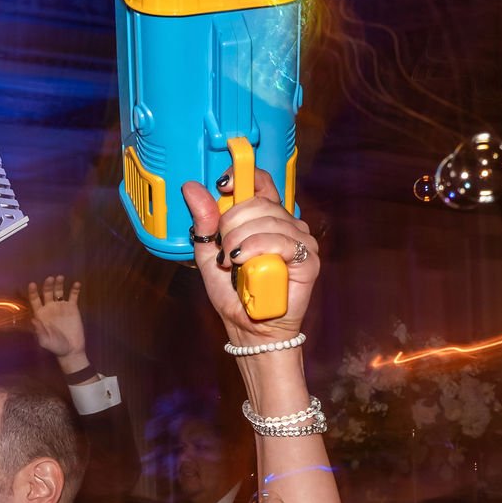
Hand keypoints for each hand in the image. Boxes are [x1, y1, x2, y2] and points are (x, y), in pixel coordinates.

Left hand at [25, 276, 88, 372]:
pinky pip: (73, 296)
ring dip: (59, 284)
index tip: (32, 284)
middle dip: (47, 285)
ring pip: (59, 291)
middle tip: (50, 279)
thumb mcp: (45, 341)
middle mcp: (50, 308)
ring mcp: (61, 307)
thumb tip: (33, 319)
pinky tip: (77, 284)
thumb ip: (39, 330)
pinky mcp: (73, 308)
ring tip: (60, 277)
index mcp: (41, 314)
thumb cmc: (56, 346)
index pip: (35, 300)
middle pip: (47, 292)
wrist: (71, 350)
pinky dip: (75, 289)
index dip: (33, 292)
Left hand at [179, 167, 317, 346]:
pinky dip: (258, 249)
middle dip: (231, 223)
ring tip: (232, 262)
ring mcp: (300, 240)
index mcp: (264, 218)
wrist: (249, 327)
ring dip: (241, 241)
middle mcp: (285, 224)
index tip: (223, 184)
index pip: (260, 181)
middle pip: (257, 202)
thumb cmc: (234, 293)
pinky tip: (245, 262)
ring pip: (267, 220)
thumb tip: (192, 188)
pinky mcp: (309, 259)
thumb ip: (204, 222)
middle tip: (224, 250)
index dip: (243, 175)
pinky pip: (283, 241)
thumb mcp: (209, 254)